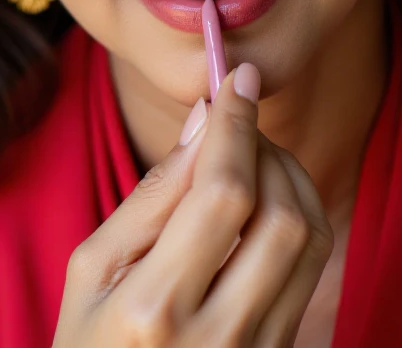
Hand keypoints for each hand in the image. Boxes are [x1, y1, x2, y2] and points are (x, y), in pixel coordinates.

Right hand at [51, 64, 334, 346]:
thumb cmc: (90, 346)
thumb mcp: (91, 272)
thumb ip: (149, 198)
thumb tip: (202, 123)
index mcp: (153, 308)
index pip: (220, 192)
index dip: (236, 125)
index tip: (236, 79)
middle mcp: (217, 334)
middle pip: (280, 212)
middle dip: (265, 147)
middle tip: (237, 122)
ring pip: (310, 239)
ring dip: (290, 178)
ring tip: (251, 158)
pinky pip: (311, 272)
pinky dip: (297, 217)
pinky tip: (265, 202)